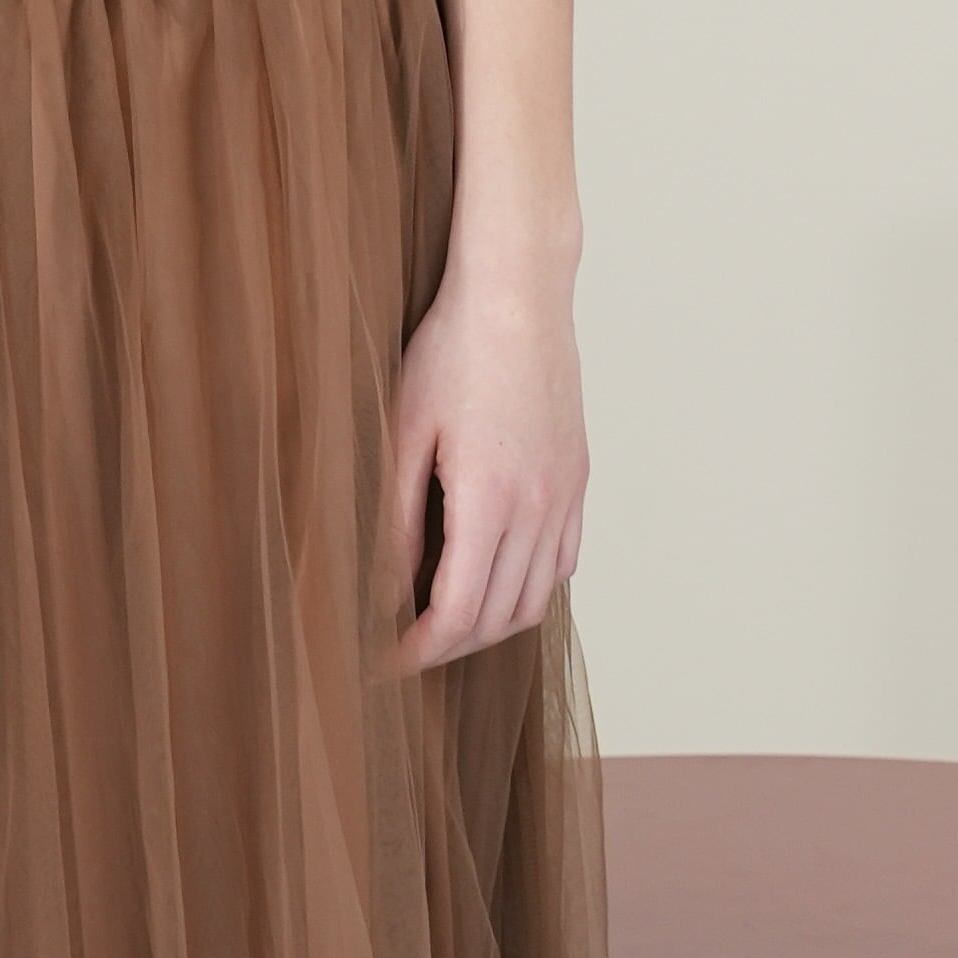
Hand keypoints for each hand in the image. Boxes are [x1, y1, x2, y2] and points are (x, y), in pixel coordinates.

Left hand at [385, 266, 585, 672]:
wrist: (518, 295)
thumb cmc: (452, 351)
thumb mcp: (401, 433)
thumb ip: (392, 519)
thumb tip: (379, 588)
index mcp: (488, 500)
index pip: (456, 612)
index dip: (417, 651)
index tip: (384, 662)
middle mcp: (538, 508)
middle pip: (497, 618)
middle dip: (448, 647)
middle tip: (403, 647)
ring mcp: (565, 496)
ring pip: (537, 600)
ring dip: (490, 625)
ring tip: (445, 621)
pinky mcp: (578, 481)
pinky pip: (563, 562)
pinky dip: (528, 589)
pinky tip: (493, 579)